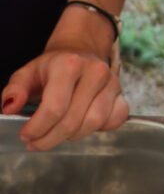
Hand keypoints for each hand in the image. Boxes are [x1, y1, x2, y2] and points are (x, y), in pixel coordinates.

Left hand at [2, 47, 127, 151]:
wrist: (80, 51)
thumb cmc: (51, 67)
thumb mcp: (27, 73)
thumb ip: (15, 90)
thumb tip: (9, 107)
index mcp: (68, 64)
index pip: (54, 108)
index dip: (37, 129)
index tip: (26, 135)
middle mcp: (94, 71)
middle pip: (72, 121)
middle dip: (49, 139)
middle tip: (37, 142)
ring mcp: (112, 82)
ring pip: (93, 123)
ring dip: (72, 136)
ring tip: (58, 133)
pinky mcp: (122, 93)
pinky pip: (114, 120)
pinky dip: (99, 130)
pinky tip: (83, 126)